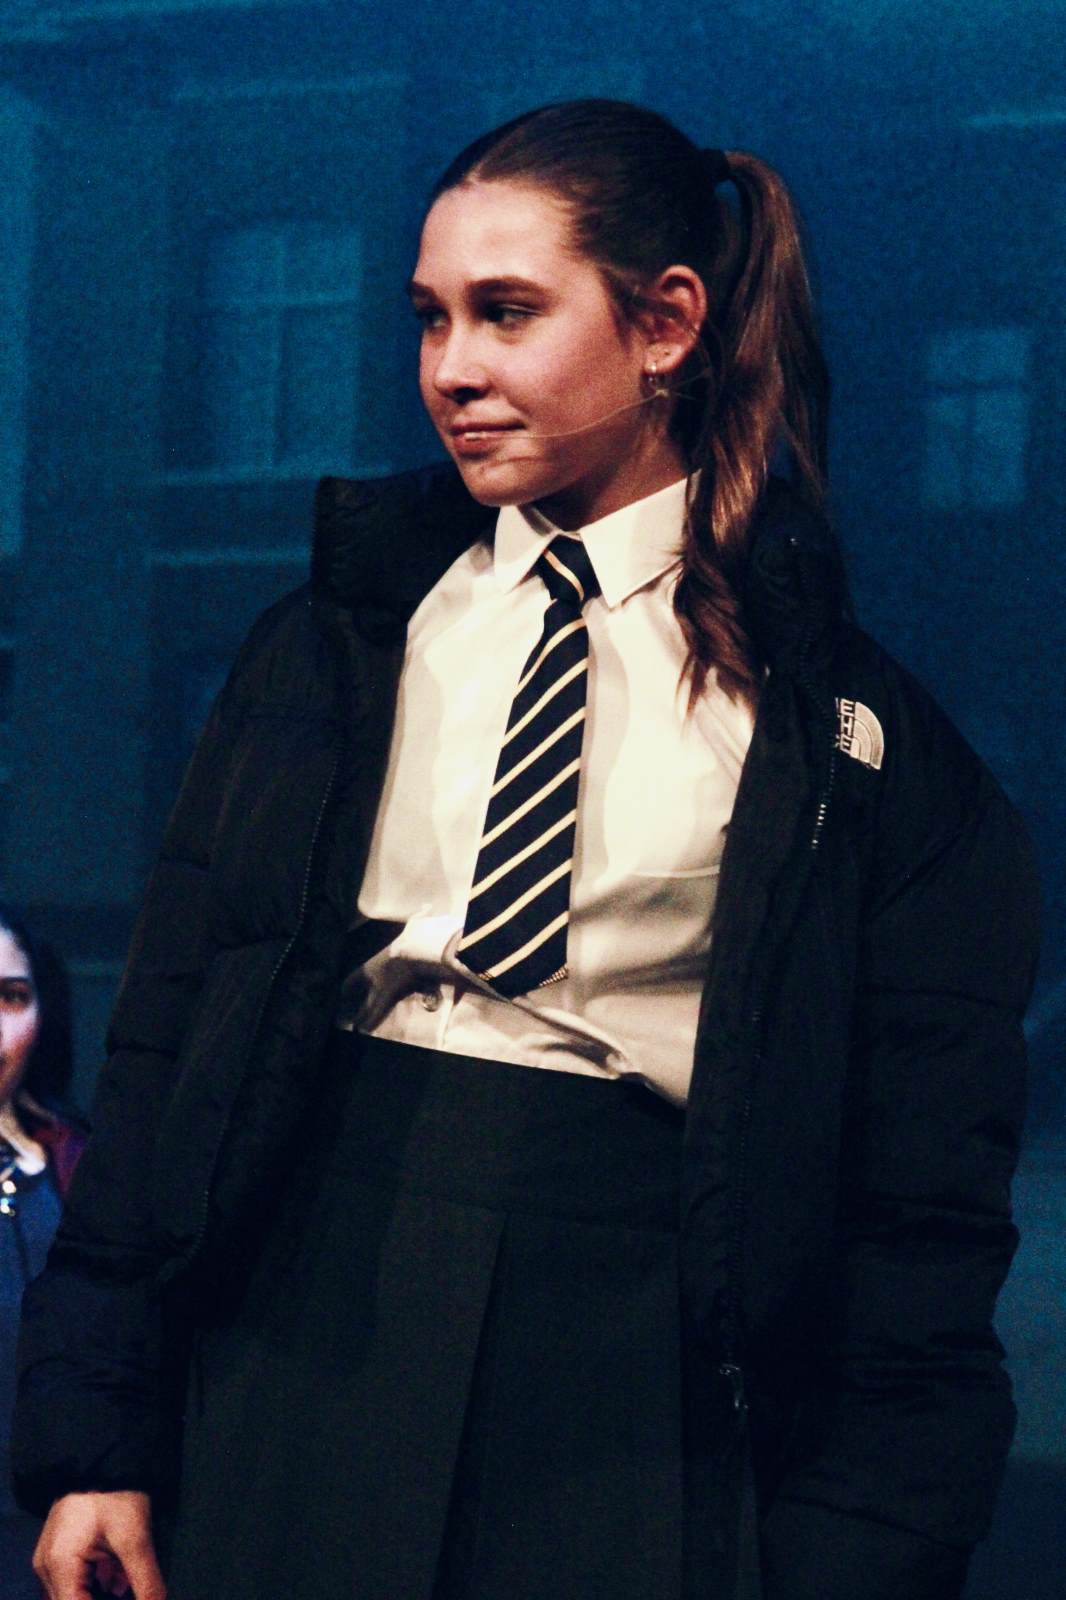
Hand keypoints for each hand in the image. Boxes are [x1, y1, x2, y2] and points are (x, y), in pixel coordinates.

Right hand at [33, 1491, 165, 1599]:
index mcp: (60, 1567)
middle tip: (125, 1586)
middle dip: (100, 1598)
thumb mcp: (135, 1539)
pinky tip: (120, 1573)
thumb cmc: (115, 1494)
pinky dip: (97, 1578)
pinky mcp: (61, 1547)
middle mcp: (48, 1567)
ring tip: (124, 1577)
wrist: (104, 1456)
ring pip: (74, 1591)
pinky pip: (75, 1576)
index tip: (125, 1597)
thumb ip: (145, 1581)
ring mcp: (51, 1557)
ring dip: (100, 1591)